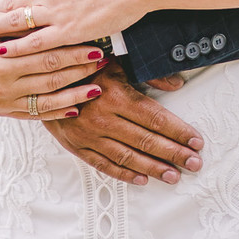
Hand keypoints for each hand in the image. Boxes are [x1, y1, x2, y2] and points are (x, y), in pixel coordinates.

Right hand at [0, 16, 108, 120]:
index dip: (74, 52)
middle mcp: (3, 84)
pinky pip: (34, 114)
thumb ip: (19, 19)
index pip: (46, 55)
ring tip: (99, 87)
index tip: (97, 45)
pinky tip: (76, 108)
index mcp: (1, 58)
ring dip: (75, 94)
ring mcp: (3, 101)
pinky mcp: (2, 112)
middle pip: (51, 77)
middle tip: (105, 62)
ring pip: (46, 100)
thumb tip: (51, 8)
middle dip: (80, 70)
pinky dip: (56, 113)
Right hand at [42, 64, 204, 185]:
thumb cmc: (84, 64)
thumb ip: (149, 73)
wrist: (41, 76)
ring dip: (154, 168)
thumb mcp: (117, 59)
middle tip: (195, 164)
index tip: (197, 141)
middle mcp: (104, 118)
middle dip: (174, 153)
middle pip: (146, 141)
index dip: (178, 131)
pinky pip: (104, 165)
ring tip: (174, 176)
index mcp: (116, 95)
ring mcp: (89, 136)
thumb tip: (178, 83)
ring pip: (128, 157)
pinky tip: (143, 179)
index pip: (155, 118)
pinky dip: (124, 174)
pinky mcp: (77, 146)